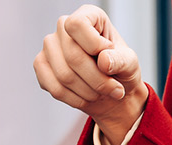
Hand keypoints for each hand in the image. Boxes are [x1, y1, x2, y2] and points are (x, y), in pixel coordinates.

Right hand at [34, 6, 147, 144]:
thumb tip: (103, 61)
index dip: (94, 46)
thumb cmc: (121, 72)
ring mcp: (49, 46)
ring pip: (64, 76)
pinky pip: (55, 88)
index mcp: (88, 16)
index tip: (109, 59)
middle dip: (98, 81)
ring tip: (101, 93)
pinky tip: (87, 98)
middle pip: (73, 56)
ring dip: (89, 93)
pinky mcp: (41, 66)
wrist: (112, 93)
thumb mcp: (130, 65)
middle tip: (115, 90)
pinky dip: (76, 100)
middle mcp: (63, 27)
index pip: (77, 25)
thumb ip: (121, 61)